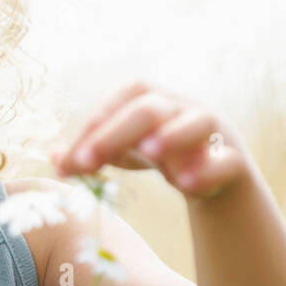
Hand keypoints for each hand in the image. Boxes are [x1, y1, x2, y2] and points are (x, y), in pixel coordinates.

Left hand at [49, 80, 252, 199]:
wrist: (216, 175)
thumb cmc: (161, 153)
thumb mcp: (122, 151)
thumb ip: (88, 155)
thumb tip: (52, 158)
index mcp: (153, 101)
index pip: (121, 100)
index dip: (95, 125)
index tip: (72, 160)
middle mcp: (183, 109)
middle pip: (150, 107)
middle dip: (116, 132)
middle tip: (88, 162)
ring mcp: (212, 133)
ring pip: (198, 122)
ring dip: (172, 135)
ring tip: (149, 153)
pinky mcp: (233, 162)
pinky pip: (226, 160)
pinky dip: (208, 170)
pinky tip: (187, 185)